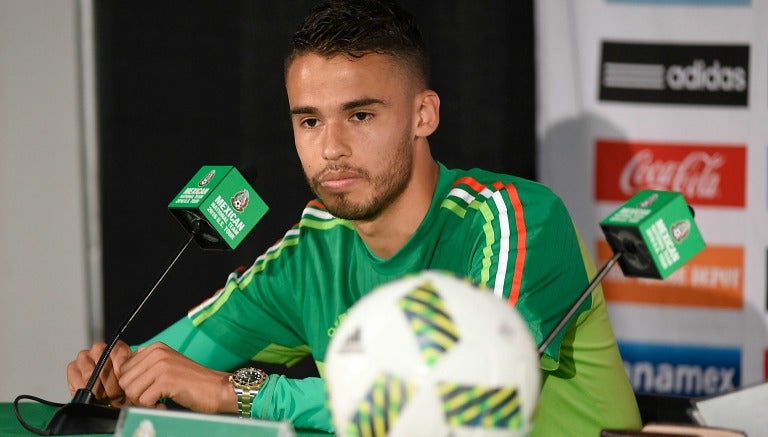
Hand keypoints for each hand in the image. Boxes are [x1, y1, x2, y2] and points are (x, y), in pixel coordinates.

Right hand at [67, 340, 131, 406]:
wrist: (108, 393)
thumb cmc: (122, 383)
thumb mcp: (133, 375)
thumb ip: (136, 363)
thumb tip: (142, 350)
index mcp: (117, 347)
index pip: (118, 356)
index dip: (121, 375)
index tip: (123, 386)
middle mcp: (99, 348)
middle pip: (103, 367)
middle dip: (111, 386)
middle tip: (115, 395)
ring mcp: (84, 357)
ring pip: (90, 375)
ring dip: (98, 390)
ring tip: (105, 396)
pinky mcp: (72, 367)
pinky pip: (76, 380)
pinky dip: (85, 390)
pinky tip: (93, 394)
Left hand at [117, 342, 236, 413]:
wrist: (218, 388)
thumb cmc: (194, 381)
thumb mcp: (169, 365)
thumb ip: (148, 363)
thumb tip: (125, 370)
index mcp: (156, 348)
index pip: (124, 369)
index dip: (132, 384)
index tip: (147, 390)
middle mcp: (157, 353)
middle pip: (124, 381)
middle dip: (136, 395)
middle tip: (152, 399)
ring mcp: (161, 366)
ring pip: (131, 391)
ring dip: (143, 402)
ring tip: (159, 401)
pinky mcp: (166, 380)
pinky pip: (143, 401)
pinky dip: (152, 408)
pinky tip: (164, 404)